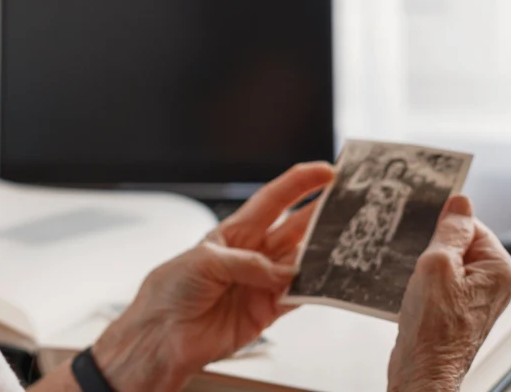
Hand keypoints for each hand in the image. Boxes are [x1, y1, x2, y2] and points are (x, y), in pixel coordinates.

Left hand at [92, 162, 334, 391]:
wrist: (161, 337)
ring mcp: (261, 282)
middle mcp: (251, 255)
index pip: (273, 200)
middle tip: (350, 204)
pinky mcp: (266, 312)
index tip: (326, 172)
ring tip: (346, 241)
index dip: (299, 184)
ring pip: (301, 261)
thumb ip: (247, 263)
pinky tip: (325, 281)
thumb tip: (281, 272)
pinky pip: (297, 296)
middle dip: (321, 214)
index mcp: (233, 232)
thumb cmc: (170, 292)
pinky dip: (313, 289)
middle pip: (294, 227)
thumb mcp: (204, 261)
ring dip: (322, 252)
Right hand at [387, 196, 510, 391]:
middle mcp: (494, 282)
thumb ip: (451, 229)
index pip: (470, 224)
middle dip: (433, 249)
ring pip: (446, 262)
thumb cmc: (433, 325)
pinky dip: (424, 283)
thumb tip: (460, 201)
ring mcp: (476, 297)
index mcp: (499, 267)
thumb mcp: (438, 264)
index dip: (442, 230)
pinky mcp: (458, 308)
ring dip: (426, 267)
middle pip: (458, 242)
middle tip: (422, 267)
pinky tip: (416, 295)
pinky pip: (440, 281)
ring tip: (419, 285)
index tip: (426, 240)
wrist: (423, 369)